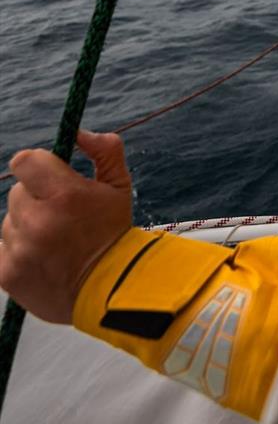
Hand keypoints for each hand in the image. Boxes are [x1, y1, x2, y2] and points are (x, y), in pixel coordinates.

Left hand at [0, 130, 132, 323]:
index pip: (23, 161)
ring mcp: (20, 248)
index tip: (49, 176)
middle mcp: (38, 220)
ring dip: (28, 226)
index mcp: (65, 194)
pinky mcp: (6, 273)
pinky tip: (43, 259)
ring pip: (10, 222)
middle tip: (62, 216)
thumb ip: (105, 150)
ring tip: (56, 242)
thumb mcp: (120, 187)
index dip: (36, 165)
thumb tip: (80, 133)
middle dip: (37, 199)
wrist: (113, 290)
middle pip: (18, 193)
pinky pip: (3, 249)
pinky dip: (19, 251)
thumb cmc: (115, 232)